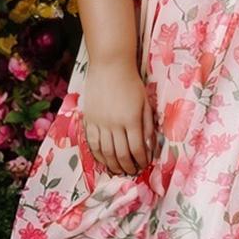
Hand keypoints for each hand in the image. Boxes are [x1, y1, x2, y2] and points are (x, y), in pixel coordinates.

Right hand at [83, 54, 155, 174]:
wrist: (110, 65)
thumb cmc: (131, 83)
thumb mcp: (146, 103)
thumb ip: (148, 126)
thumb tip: (149, 148)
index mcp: (131, 120)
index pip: (137, 149)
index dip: (141, 161)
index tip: (144, 165)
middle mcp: (114, 124)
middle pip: (121, 154)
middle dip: (128, 167)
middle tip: (132, 173)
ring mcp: (99, 122)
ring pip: (105, 152)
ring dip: (113, 165)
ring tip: (119, 171)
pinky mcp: (88, 119)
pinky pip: (92, 143)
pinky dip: (98, 155)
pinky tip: (103, 160)